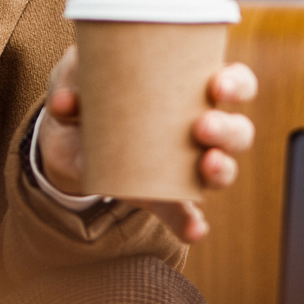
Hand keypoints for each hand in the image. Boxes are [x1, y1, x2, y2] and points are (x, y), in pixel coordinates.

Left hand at [36, 45, 256, 243]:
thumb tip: (66, 101)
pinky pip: (184, 212)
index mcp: (190, 87)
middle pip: (237, 130)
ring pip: (221, 169)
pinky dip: (191, 223)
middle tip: (202, 126)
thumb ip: (72, 79)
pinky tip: (194, 229)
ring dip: (221, 169)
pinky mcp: (161, 195)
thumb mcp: (78, 75)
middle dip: (228, 129)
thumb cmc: (90, 90)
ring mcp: (184, 165)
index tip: (218, 84)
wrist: (67, 137)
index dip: (236, 82)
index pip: (233, 82)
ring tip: (206, 164)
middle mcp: (198, 127)